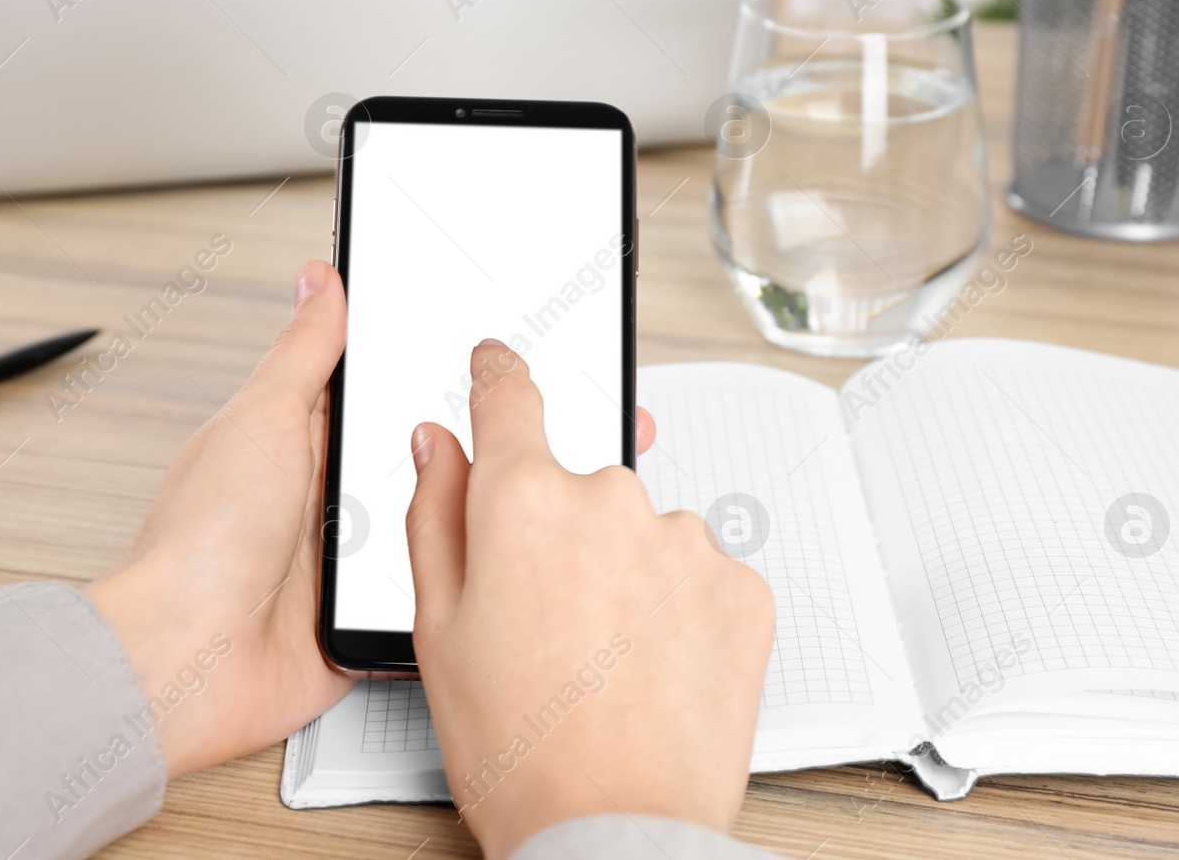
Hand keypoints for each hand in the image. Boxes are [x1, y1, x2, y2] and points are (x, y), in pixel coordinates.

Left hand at [87, 264, 662, 777]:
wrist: (184, 662)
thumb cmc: (198, 542)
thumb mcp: (262, 419)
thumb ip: (301, 353)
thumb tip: (320, 280)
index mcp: (293, 443)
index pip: (368, 392)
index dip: (415, 371)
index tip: (468, 352)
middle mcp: (318, 501)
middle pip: (406, 459)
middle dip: (448, 449)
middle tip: (498, 427)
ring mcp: (340, 565)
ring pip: (422, 526)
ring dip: (449, 520)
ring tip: (495, 497)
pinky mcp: (357, 622)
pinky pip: (418, 595)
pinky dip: (441, 585)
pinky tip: (469, 567)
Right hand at [405, 341, 774, 859]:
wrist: (614, 830)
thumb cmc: (520, 746)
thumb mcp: (438, 628)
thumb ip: (436, 515)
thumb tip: (439, 447)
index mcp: (523, 501)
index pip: (508, 396)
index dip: (497, 375)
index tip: (498, 365)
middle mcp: (611, 501)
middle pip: (580, 485)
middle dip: (562, 532)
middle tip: (546, 618)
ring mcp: (684, 542)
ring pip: (644, 531)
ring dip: (626, 571)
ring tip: (602, 658)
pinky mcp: (741, 586)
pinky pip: (700, 572)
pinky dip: (679, 606)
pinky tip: (651, 666)